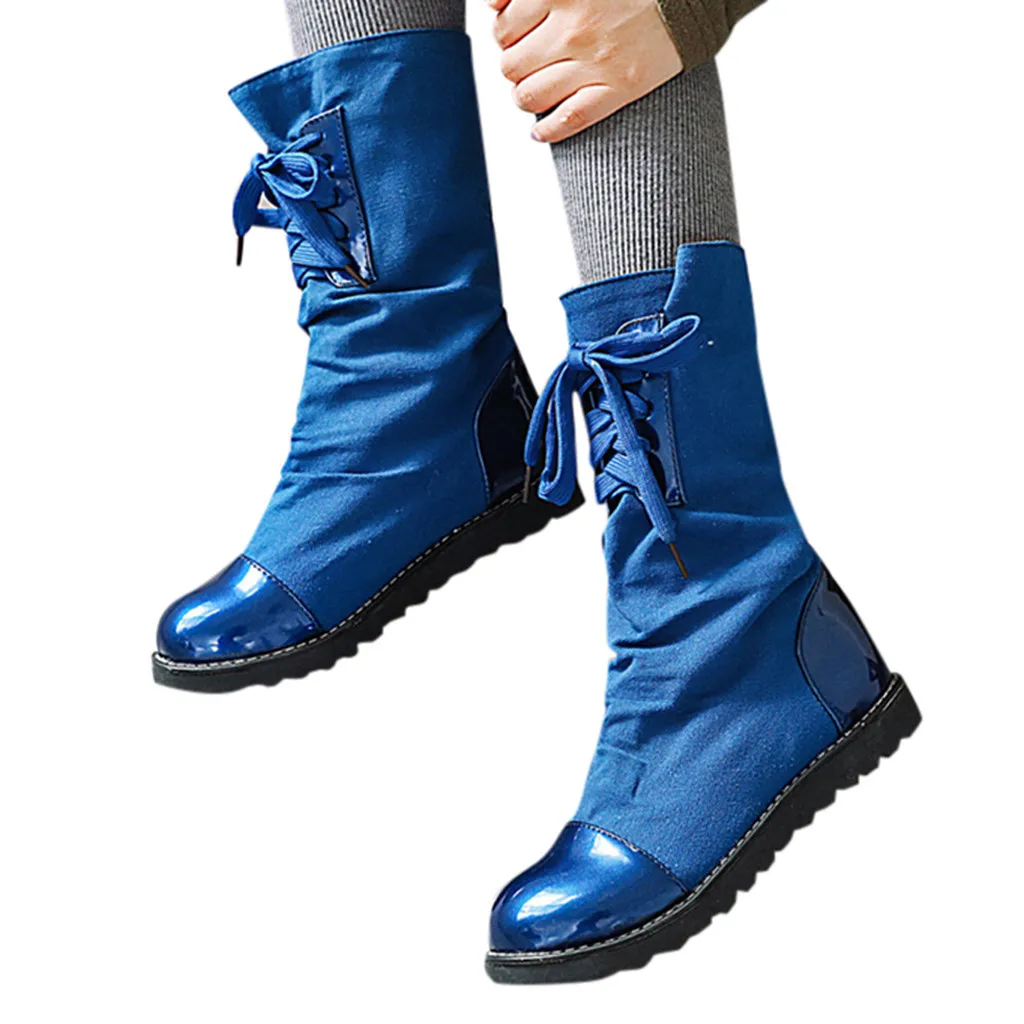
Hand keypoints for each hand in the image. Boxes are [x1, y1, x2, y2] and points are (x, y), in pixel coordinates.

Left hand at [489, 0, 682, 142]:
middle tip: (528, 64)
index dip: (505, 35)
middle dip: (514, 67)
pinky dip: (546, 131)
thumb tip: (493, 5)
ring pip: (530, 96)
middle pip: (511, 66)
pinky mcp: (618, 88)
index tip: (517, 37)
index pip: (504, 28)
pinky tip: (540, 131)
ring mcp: (595, 63)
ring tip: (534, 92)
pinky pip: (567, 121)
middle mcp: (573, 29)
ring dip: (525, 97)